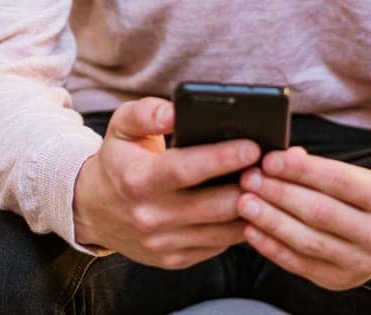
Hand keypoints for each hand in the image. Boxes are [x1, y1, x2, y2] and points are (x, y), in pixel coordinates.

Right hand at [72, 97, 263, 268]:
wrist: (94, 210)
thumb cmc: (119, 160)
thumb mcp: (121, 127)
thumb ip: (146, 112)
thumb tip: (175, 110)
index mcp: (137, 180)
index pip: (185, 170)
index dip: (222, 158)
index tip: (254, 145)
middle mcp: (150, 217)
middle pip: (214, 205)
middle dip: (250, 185)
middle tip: (276, 166)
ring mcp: (164, 243)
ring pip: (224, 230)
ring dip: (253, 208)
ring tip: (272, 183)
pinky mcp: (175, 260)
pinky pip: (219, 245)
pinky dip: (240, 226)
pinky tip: (255, 205)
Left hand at [236, 145, 370, 290]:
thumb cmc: (368, 196)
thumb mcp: (358, 176)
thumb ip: (319, 167)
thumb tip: (282, 158)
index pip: (339, 181)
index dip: (301, 170)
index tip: (269, 159)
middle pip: (320, 212)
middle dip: (279, 193)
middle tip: (249, 178)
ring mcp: (362, 263)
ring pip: (308, 241)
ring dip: (270, 220)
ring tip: (245, 202)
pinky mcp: (341, 281)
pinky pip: (300, 264)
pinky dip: (272, 247)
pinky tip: (251, 230)